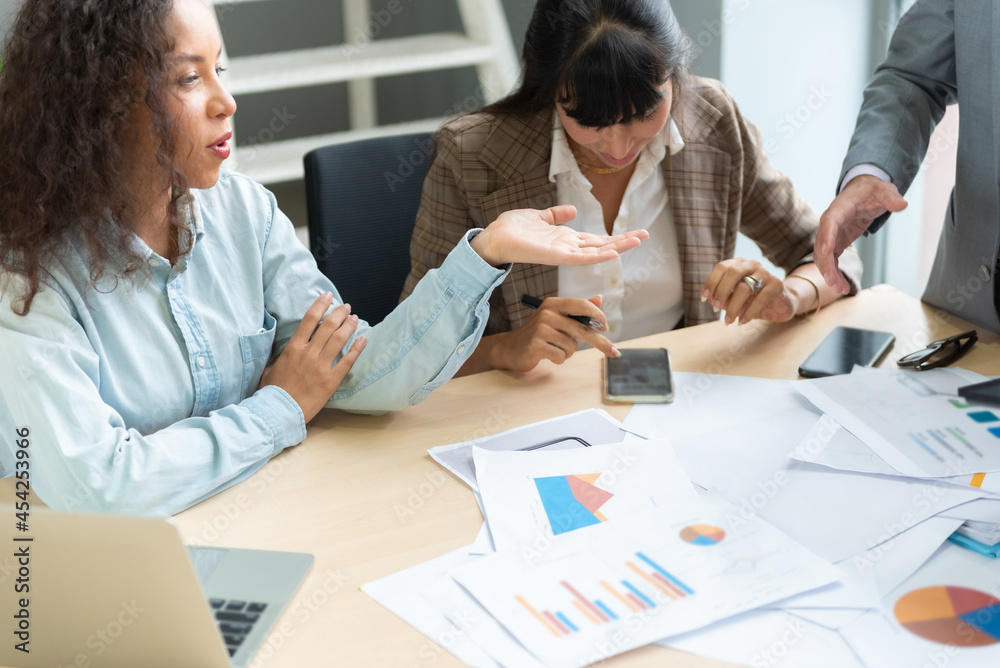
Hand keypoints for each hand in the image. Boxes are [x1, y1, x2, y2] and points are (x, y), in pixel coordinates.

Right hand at [259, 293, 366, 421]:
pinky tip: (364, 339)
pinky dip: (357, 348)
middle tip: (346, 307)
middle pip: (328, 326)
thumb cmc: (272, 391)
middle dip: (339, 313)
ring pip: (339, 339)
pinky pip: (347, 361)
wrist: (278, 411)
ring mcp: (321, 366)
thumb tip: (287, 348)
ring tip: (355, 318)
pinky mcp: (331, 380)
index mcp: (293, 348)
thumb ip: (281, 355)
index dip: (321, 305)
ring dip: (349, 326)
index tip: (328, 296)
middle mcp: (308, 353)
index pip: (309, 319)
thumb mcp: (271, 367)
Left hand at [470, 205, 648, 266]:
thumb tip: (573, 210)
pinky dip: (598, 255)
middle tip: (645, 235)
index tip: (634, 233)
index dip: (614, 237)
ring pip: (597, 251)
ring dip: (618, 246)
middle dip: (624, 241)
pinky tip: (613, 253)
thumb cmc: (512, 230)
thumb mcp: (539, 216)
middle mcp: (568, 247)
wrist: (494, 238)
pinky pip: (581, 257)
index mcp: (565, 239)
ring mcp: (564, 253)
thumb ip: (556, 215)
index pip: (595, 239)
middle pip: (602, 245)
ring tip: (638, 241)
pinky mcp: (557, 256)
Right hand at [488, 296, 617, 371]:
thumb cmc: (538, 333)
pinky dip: (558, 359)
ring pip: (572, 346)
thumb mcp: (557, 318)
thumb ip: (578, 310)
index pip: (582, 305)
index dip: (597, 316)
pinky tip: (547, 354)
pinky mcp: (536, 344)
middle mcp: (548, 313)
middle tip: (614, 352)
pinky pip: (561, 356)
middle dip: (600, 342)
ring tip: (554, 348)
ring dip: (567, 352)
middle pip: (582, 329)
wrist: (510, 347)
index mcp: (554, 304)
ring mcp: (541, 328)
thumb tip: (599, 299)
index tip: (606, 327)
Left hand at [702, 259, 796, 324]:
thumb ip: (722, 298)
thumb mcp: (734, 299)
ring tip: (728, 320)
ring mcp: (765, 272)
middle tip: (716, 308)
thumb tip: (711, 301)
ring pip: (745, 287)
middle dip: (721, 291)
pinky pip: (761, 297)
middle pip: (732, 272)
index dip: (711, 282)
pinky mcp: (777, 284)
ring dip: (733, 306)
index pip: (721, 267)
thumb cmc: (752, 300)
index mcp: (738, 264)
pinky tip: (742, 321)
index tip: (704, 298)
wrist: (780, 303)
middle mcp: (751, 264)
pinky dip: (750, 311)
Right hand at [816, 175, 906, 292]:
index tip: (828, 253)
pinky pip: (830, 261)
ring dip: (829, 273)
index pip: (829, 224)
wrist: (863, 193)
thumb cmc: (872, 191)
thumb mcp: (884, 191)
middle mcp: (829, 223)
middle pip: (822, 246)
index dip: (827, 237)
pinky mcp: (835, 243)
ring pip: (823, 257)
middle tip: (835, 282)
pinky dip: (834, 273)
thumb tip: (902, 205)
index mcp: (839, 209)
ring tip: (840, 289)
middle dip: (827, 265)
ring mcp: (830, 235)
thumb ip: (891, 198)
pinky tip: (842, 286)